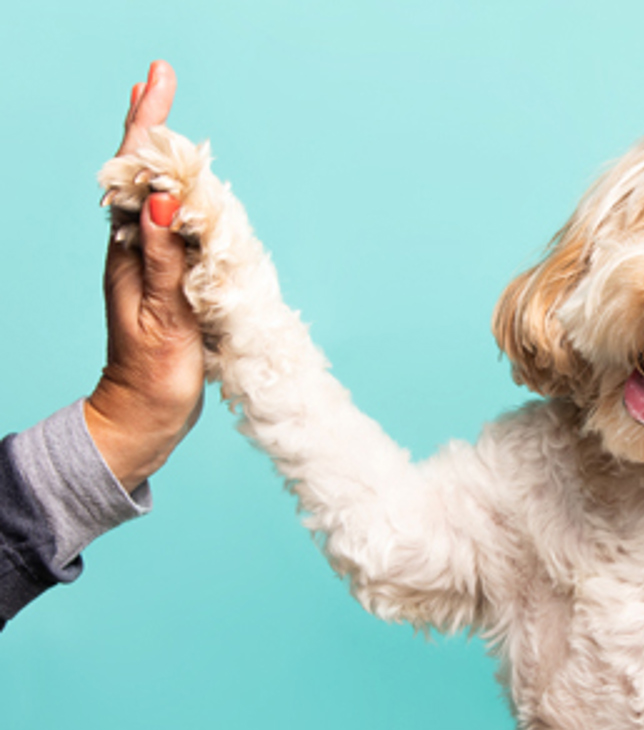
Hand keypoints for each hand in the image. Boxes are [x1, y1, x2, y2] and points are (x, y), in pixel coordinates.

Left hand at [85, 61, 204, 492]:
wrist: (144, 414)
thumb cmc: (153, 373)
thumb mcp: (160, 316)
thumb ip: (162, 257)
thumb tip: (160, 196)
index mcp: (131, 253)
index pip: (135, 175)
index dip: (146, 126)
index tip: (156, 82)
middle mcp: (138, 250)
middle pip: (141, 174)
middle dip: (151, 125)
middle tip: (158, 79)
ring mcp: (152, 264)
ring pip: (157, 195)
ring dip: (164, 153)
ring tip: (165, 115)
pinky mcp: (170, 281)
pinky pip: (177, 226)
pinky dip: (184, 195)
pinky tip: (189, 188)